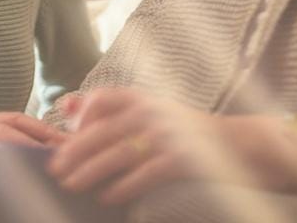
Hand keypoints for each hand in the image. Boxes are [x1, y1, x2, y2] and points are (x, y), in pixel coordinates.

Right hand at [0, 111, 64, 173]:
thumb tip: (32, 143)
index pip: (18, 119)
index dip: (43, 129)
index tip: (63, 140)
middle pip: (15, 129)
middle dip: (40, 141)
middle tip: (62, 155)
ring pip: (4, 143)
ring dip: (27, 154)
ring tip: (47, 167)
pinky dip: (6, 167)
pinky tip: (20, 178)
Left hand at [47, 88, 244, 204]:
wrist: (240, 146)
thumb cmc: (189, 133)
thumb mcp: (152, 111)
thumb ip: (113, 109)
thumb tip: (66, 104)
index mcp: (145, 98)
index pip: (103, 99)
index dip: (81, 118)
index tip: (65, 137)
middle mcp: (154, 111)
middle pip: (103, 130)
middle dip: (75, 151)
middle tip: (55, 170)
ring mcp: (167, 135)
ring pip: (118, 153)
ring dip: (90, 171)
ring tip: (72, 185)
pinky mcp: (180, 159)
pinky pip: (143, 174)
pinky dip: (122, 187)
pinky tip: (107, 197)